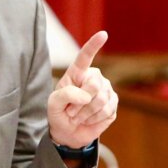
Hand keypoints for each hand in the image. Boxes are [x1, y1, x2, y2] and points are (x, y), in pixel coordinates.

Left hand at [47, 30, 117, 148]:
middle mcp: (94, 78)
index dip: (94, 45)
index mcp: (77, 73)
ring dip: (86, 113)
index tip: (103, 34)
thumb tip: (86, 96)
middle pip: (95, 84)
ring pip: (101, 100)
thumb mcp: (53, 104)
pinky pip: (107, 111)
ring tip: (79, 116)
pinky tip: (89, 119)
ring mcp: (106, 90)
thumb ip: (66, 95)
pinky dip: (95, 119)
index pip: (85, 57)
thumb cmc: (59, 113)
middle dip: (82, 102)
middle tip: (72, 111)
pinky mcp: (113, 104)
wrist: (68, 132)